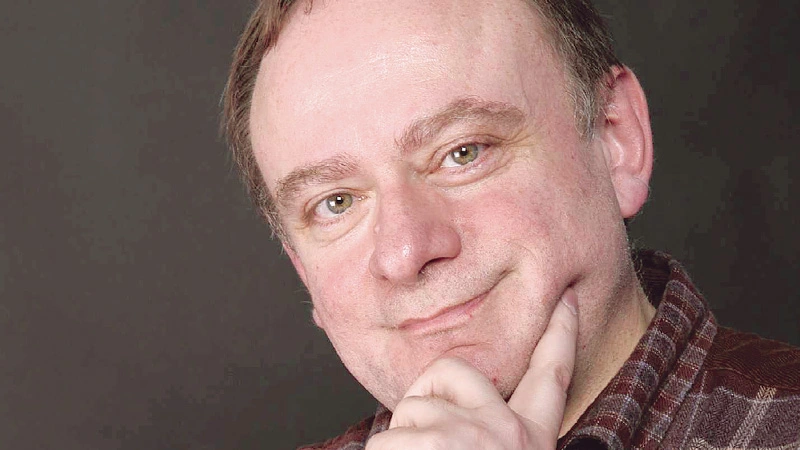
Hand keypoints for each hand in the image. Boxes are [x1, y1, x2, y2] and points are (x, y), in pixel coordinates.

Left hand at [365, 289, 579, 449]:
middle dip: (426, 399)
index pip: (553, 375)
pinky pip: (383, 437)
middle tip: (428, 446)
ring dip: (402, 443)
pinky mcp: (438, 441)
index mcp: (529, 441)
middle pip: (454, 368)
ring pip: (411, 405)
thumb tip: (450, 393)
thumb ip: (482, 424)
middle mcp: (510, 435)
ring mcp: (475, 437)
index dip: (562, 332)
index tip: (568, 298)